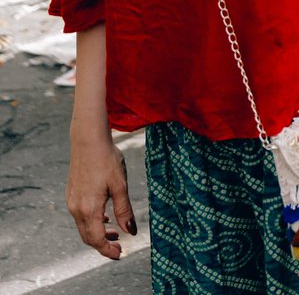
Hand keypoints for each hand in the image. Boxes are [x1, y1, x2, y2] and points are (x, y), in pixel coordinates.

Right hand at [66, 138, 136, 258]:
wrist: (88, 141)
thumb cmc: (107, 159)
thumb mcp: (120, 185)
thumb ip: (124, 210)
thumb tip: (130, 231)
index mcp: (89, 209)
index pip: (96, 240)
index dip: (107, 251)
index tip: (120, 254)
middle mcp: (77, 209)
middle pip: (88, 237)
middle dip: (103, 245)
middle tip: (119, 246)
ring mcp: (72, 202)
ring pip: (83, 228)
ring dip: (98, 234)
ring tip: (114, 232)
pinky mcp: (71, 195)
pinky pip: (80, 217)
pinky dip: (92, 222)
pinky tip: (104, 216)